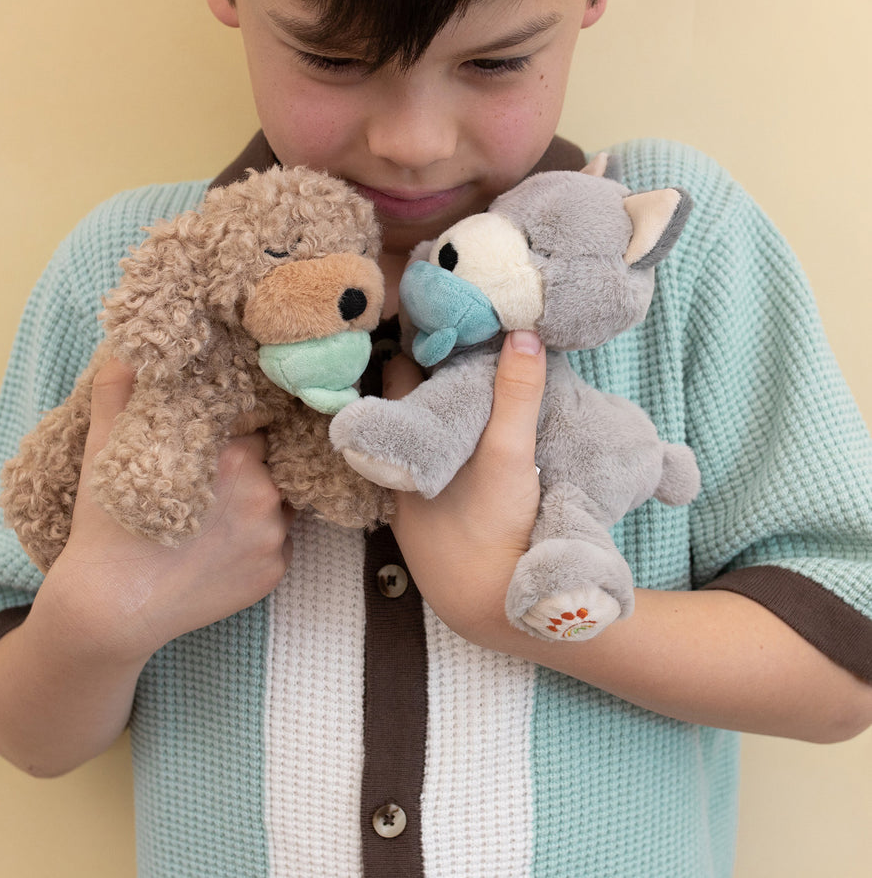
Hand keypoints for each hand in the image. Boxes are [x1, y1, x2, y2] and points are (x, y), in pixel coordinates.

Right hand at [41, 357, 294, 662]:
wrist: (109, 611)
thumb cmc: (106, 527)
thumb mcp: (106, 447)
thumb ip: (119, 390)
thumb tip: (127, 349)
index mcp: (236, 454)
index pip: (255, 424)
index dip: (235, 430)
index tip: (218, 439)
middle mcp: (265, 492)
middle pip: (269, 462)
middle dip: (246, 467)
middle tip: (211, 482)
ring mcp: (274, 537)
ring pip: (278, 502)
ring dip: (256, 502)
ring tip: (215, 516)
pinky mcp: (275, 572)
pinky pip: (278, 543)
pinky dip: (256, 542)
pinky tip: (220, 548)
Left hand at [386, 330, 545, 644]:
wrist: (490, 608)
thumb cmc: (493, 529)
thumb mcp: (507, 455)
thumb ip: (516, 395)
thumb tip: (524, 332)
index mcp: (405, 440)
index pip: (398, 370)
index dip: (418, 341)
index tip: (440, 314)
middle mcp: (397, 462)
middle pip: (408, 399)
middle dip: (430, 371)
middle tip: (464, 336)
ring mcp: (409, 492)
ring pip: (419, 433)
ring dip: (439, 408)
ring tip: (472, 375)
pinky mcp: (427, 518)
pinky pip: (430, 464)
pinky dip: (447, 444)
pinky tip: (473, 437)